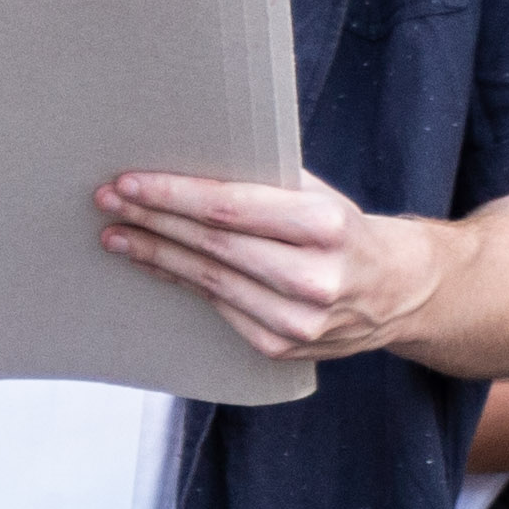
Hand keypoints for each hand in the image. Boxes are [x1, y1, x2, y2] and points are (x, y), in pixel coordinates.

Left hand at [96, 169, 448, 365]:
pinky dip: (181, 282)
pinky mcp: (280, 346)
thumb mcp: (320, 195)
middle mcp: (313, 278)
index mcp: (326, 225)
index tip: (130, 181)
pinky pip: (216, 307)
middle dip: (153, 220)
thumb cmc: (348, 231)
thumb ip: (265, 182)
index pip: (230, 207)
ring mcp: (296, 320)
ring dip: (155, 254)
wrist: (399, 291)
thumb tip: (187, 162)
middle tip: (109, 201)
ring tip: (117, 233)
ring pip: (208, 280)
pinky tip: (154, 263)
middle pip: (212, 244)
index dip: (173, 195)